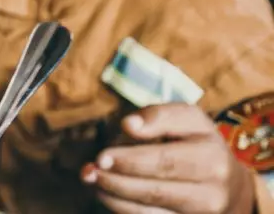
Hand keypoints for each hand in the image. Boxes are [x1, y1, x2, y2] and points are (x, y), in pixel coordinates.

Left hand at [81, 103, 254, 213]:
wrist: (230, 186)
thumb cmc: (198, 144)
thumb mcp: (188, 120)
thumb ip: (159, 116)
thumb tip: (129, 125)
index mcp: (212, 155)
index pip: (166, 159)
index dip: (131, 159)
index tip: (102, 155)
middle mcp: (213, 189)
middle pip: (157, 188)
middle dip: (118, 178)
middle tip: (91, 169)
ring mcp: (204, 212)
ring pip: (151, 208)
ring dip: (114, 194)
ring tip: (91, 178)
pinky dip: (122, 207)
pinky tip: (105, 193)